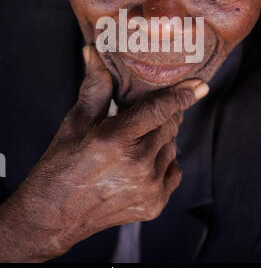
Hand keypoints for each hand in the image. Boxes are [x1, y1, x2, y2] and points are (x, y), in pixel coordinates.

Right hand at [0, 46, 208, 261]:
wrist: (53, 216)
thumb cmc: (60, 164)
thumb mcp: (75, 122)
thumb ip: (94, 87)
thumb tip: (92, 52)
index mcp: (115, 139)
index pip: (160, 108)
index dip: (182, 93)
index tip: (199, 84)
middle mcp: (137, 164)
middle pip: (170, 125)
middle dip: (164, 114)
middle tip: (146, 113)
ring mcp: (148, 188)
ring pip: (172, 147)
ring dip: (161, 138)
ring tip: (136, 142)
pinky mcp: (154, 205)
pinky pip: (174, 171)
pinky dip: (164, 162)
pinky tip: (142, 162)